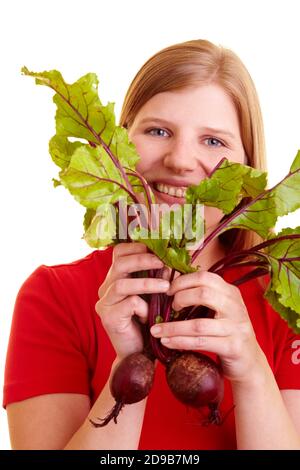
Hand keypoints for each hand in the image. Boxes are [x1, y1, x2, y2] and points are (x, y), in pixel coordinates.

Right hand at [95, 242, 169, 360]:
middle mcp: (106, 288)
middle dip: (143, 260)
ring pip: (122, 284)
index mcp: (115, 278)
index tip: (158, 250)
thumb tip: (170, 263)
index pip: (119, 253)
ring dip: (147, 283)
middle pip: (119, 264)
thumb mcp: (154, 296)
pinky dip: (144, 307)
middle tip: (162, 263)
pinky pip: (129, 304)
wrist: (139, 353)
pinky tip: (151, 315)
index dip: (137, 247)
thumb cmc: (148, 322)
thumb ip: (157, 278)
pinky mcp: (108, 318)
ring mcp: (105, 303)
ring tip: (166, 286)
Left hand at [150, 270, 264, 383]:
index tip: (168, 290)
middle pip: (203, 294)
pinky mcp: (233, 347)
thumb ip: (202, 296)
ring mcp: (236, 327)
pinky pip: (201, 343)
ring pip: (198, 324)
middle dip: (180, 299)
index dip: (183, 281)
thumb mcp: (220, 309)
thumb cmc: (226, 333)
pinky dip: (180, 342)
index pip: (205, 277)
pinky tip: (166, 342)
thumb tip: (170, 282)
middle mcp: (236, 307)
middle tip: (169, 308)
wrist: (250, 362)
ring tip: (155, 330)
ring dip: (173, 327)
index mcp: (231, 293)